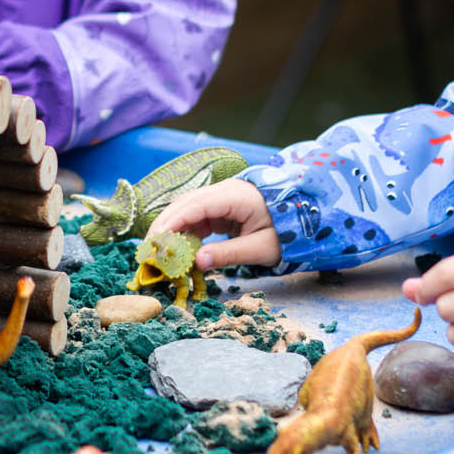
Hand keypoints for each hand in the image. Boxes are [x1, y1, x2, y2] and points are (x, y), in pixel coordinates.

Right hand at [148, 178, 279, 270]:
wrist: (303, 217)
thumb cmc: (286, 232)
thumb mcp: (262, 248)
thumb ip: (229, 254)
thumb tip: (197, 262)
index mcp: (235, 196)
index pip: (196, 205)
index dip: (173, 221)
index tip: (156, 240)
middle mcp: (224, 192)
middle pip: (185, 204)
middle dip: (165, 225)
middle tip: (149, 250)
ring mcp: (221, 198)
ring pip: (187, 210)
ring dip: (172, 229)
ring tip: (158, 252)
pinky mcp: (221, 208)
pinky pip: (196, 217)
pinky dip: (185, 232)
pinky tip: (177, 248)